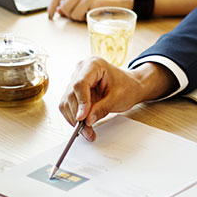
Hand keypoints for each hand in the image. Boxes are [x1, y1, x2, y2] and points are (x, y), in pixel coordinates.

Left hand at [47, 0, 133, 20]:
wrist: (123, 1)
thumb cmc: (103, 3)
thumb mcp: (85, 0)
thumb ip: (72, 4)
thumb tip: (58, 11)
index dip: (51, 6)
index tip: (50, 16)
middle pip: (64, 6)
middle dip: (68, 16)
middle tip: (77, 17)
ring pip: (71, 12)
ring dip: (77, 18)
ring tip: (86, 15)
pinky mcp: (95, 0)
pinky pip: (81, 15)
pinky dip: (85, 19)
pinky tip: (92, 15)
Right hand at [59, 59, 174, 141]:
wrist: (130, 86)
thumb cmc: (127, 87)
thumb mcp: (118, 99)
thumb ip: (102, 109)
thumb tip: (87, 121)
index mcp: (93, 65)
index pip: (80, 83)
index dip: (80, 102)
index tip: (82, 118)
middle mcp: (81, 70)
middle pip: (71, 94)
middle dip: (77, 115)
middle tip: (87, 131)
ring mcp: (76, 79)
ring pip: (66, 102)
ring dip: (74, 119)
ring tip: (88, 132)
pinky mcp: (74, 91)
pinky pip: (68, 105)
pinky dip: (74, 118)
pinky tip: (84, 126)